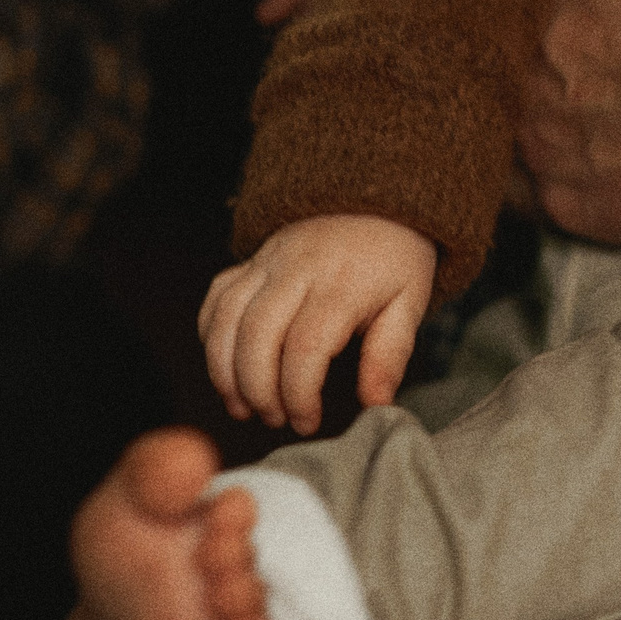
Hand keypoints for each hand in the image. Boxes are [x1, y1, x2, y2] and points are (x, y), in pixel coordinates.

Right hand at [197, 215, 434, 435]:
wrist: (374, 198)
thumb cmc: (393, 258)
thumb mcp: (409, 302)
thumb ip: (390, 354)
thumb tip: (376, 405)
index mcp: (341, 283)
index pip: (305, 347)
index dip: (298, 394)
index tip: (308, 421)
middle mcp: (297, 269)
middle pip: (258, 334)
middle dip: (258, 389)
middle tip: (276, 418)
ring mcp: (267, 261)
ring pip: (226, 318)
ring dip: (225, 371)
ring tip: (244, 407)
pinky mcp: (250, 261)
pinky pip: (216, 299)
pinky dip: (211, 338)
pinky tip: (227, 368)